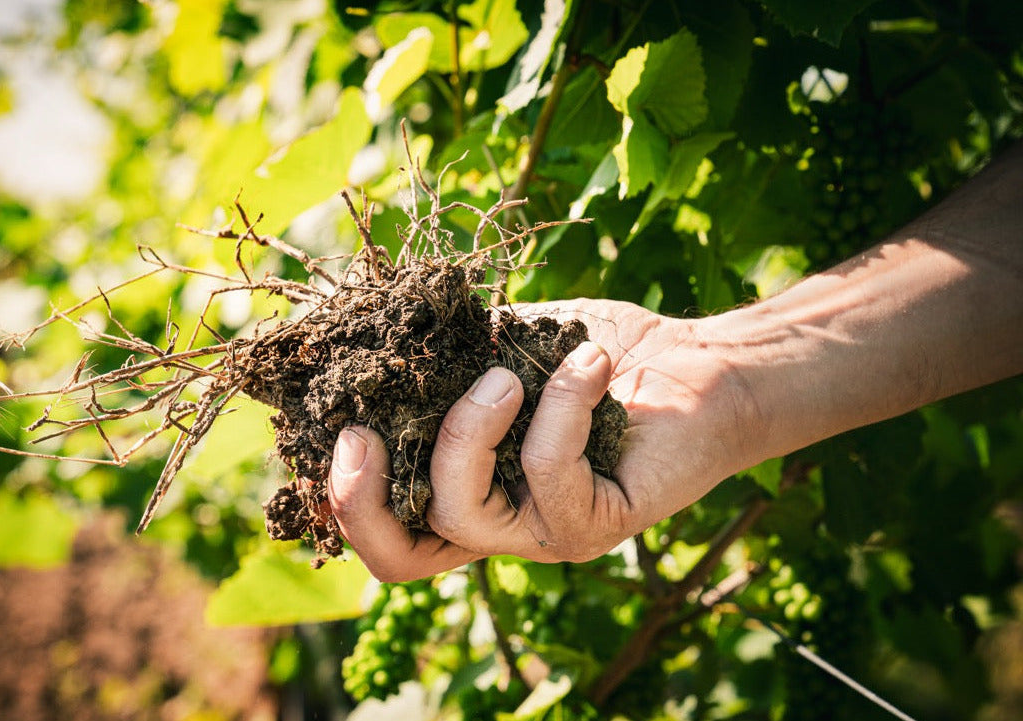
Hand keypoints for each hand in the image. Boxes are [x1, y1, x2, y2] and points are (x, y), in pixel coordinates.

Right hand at [327, 299, 764, 580]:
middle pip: (399, 561)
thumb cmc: (599, 356)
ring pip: (462, 516)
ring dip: (467, 431)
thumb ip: (449, 355)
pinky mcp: (598, 523)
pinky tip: (591, 361)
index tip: (337, 421)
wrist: (702, 366)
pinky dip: (561, 403)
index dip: (341, 496)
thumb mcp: (508, 345)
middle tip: (358, 436)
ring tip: (503, 375)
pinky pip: (549, 471)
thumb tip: (379, 328)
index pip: (384, 527)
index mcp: (464, 486)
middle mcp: (497, 524)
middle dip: (359, 503)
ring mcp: (544, 534)